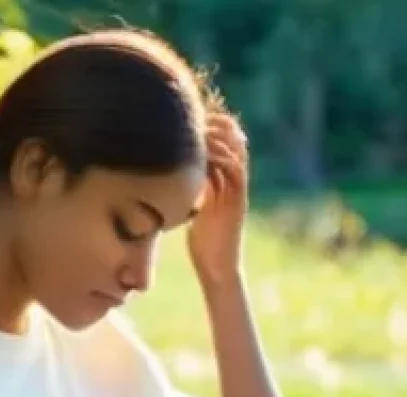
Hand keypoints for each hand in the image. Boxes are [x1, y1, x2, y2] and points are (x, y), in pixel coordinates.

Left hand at [187, 112, 248, 284]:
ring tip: (203, 131)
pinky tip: (205, 153)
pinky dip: (223, 158)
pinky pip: (236, 173)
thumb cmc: (203, 245)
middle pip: (236, 143)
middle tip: (200, 118)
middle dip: (219, 127)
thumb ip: (191, 194)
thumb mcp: (194, 211)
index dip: (215, 128)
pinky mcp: (238, 204)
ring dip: (220, 139)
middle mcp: (235, 186)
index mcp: (226, 185)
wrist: (218, 270)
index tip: (196, 118)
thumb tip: (168, 181)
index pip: (227, 145)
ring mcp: (238, 194)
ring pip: (236, 154)